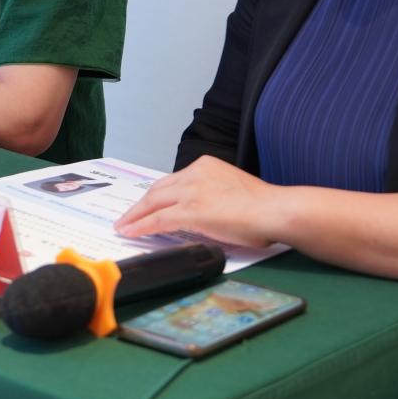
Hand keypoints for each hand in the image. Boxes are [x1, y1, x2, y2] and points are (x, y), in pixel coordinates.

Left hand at [114, 155, 283, 248]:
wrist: (274, 210)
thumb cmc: (264, 206)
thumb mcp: (233, 190)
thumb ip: (214, 196)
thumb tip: (205, 212)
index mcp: (206, 166)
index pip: (173, 181)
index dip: (157, 195)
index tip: (148, 204)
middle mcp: (195, 173)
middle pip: (157, 190)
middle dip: (140, 205)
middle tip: (127, 216)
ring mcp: (191, 191)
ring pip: (153, 203)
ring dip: (134, 216)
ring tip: (123, 226)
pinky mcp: (190, 211)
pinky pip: (157, 220)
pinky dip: (140, 227)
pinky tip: (131, 233)